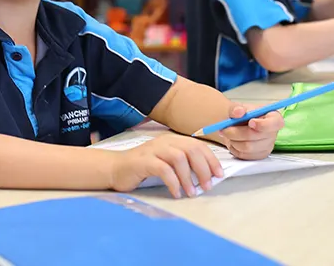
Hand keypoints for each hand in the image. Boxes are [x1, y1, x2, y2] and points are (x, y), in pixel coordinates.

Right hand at [109, 134, 223, 198]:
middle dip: (203, 169)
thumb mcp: (166, 163)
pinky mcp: (143, 161)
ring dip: (189, 178)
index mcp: (172, 140)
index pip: (197, 145)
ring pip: (179, 158)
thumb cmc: (142, 168)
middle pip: (191, 150)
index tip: (219, 174)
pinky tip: (176, 193)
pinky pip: (163, 170)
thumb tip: (206, 176)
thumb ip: (183, 165)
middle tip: (207, 185)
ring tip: (192, 192)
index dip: (211, 159)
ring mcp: (153, 150)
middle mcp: (164, 142)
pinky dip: (173, 183)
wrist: (115, 169)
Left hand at [219, 103, 284, 159]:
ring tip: (227, 133)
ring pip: (248, 147)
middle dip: (237, 132)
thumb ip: (236, 108)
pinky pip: (244, 155)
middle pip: (257, 136)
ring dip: (233, 140)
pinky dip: (234, 148)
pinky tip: (232, 141)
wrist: (236, 125)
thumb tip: (238, 111)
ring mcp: (267, 146)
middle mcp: (273, 133)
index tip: (250, 122)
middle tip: (225, 128)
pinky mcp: (258, 155)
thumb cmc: (242, 116)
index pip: (276, 123)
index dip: (263, 124)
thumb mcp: (238, 108)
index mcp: (273, 117)